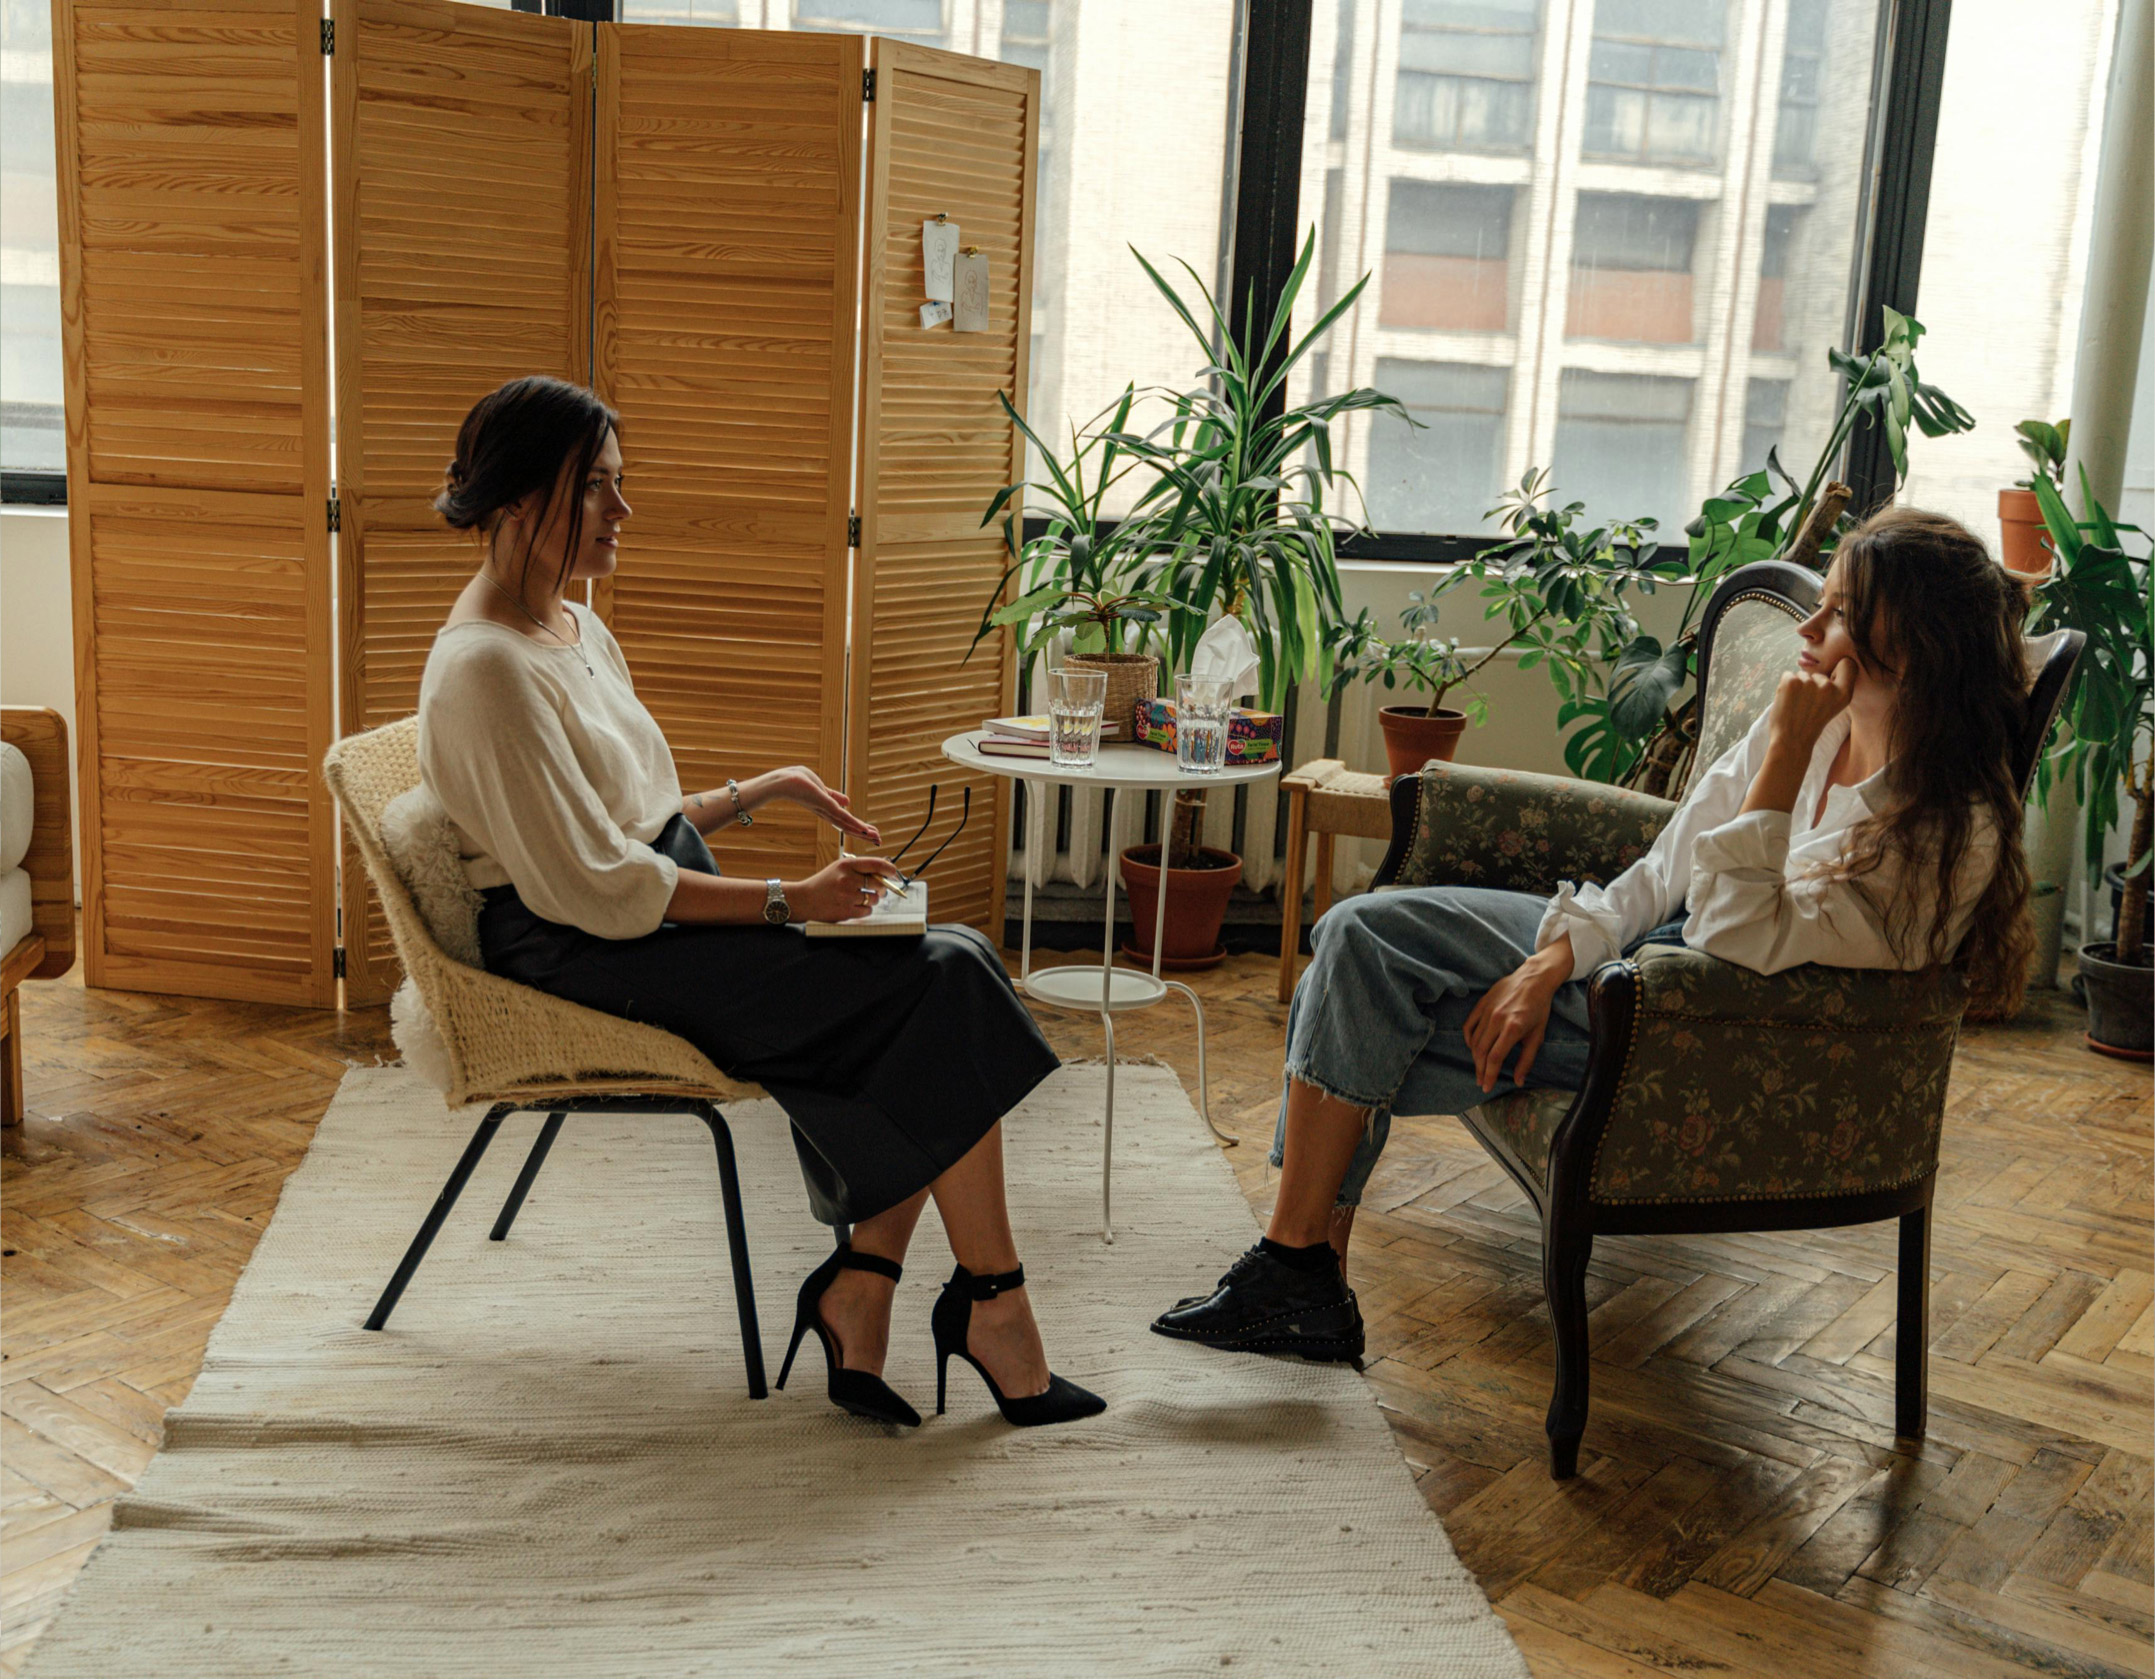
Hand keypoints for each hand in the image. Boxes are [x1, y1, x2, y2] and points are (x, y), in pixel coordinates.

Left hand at [759, 767, 879, 843]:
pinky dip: (854, 824)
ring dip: (862, 832)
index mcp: (826, 809)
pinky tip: (864, 830)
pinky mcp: (825, 805)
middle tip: (879, 841)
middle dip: (864, 834)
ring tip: (876, 838)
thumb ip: (834, 796)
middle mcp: (827, 813)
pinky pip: (842, 816)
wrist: (783, 781)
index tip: (872, 833)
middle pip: (848, 826)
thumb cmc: (797, 781)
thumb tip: (848, 802)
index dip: (859, 827)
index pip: (845, 821)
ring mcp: (826, 810)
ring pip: (848, 824)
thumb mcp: (821, 788)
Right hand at [786, 855, 901, 922]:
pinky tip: (855, 905)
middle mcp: (847, 880)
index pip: (876, 864)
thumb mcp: (838, 868)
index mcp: (846, 865)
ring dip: (873, 899)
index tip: (894, 873)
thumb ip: (859, 868)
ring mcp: (847, 897)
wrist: (804, 899)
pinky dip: (865, 909)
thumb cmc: (824, 883)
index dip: (889, 869)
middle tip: (878, 889)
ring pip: (874, 899)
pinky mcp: (846, 911)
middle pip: (878, 883)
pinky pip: (867, 911)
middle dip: (882, 887)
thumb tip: (884, 872)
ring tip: (861, 897)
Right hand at [1462, 952, 1567, 1091]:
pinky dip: (1469, 1039)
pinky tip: (1473, 1048)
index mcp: (1513, 1028)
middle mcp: (1497, 1019)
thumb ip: (1526, 1060)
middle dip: (1480, 1070)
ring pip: (1475, 1040)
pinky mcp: (1481, 1003)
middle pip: (1482, 1052)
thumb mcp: (1537, 1035)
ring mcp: (1487, 1010)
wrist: (1534, 978)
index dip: (1490, 1075)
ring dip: (1475, 1058)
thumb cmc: (1539, 1008)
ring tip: (1479, 1069)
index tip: (1487, 1087)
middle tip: (1481, 1082)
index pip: (1495, 1058)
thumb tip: (1519, 1081)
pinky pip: (1469, 1025)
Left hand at [1767, 662, 1856, 756]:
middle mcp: (1829, 687)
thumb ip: (1833, 690)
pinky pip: (1787, 675)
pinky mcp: (1792, 682)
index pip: (1848, 665)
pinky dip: (1784, 686)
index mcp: (1844, 694)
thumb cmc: (1810, 725)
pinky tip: (1787, 702)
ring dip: (1796, 688)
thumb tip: (1823, 670)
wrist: (1791, 741)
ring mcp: (1810, 683)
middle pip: (1817, 674)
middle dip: (1810, 686)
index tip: (1831, 676)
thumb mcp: (1832, 708)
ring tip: (1796, 707)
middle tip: (1806, 707)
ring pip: (1801, 675)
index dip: (1838, 667)